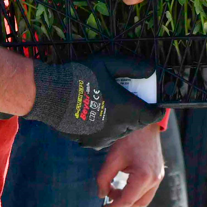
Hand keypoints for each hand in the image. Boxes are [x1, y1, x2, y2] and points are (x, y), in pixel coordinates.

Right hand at [25, 54, 162, 149]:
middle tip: (130, 98)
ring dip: (122, 121)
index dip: (157, 109)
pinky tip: (98, 115)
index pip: (152, 115)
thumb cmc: (79, 76)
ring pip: (122, 131)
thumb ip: (133, 66)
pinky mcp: (89, 142)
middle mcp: (117, 128)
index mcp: (125, 109)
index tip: (156, 104)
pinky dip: (107, 128)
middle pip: (137, 123)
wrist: (49, 95)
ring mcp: (103, 138)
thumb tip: (152, 69)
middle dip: (138, 112)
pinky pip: (106, 137)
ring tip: (113, 106)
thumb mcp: (107, 63)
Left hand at [97, 121, 165, 206]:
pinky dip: (136, 193)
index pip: (127, 201)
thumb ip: (104, 179)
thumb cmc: (129, 139)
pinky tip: (125, 186)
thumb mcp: (112, 158)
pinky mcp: (159, 173)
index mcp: (144, 177)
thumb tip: (101, 194)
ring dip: (129, 200)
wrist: (145, 124)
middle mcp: (154, 180)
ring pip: (144, 199)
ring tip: (115, 192)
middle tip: (107, 198)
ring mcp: (159, 177)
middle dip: (121, 204)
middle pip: (136, 203)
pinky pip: (148, 191)